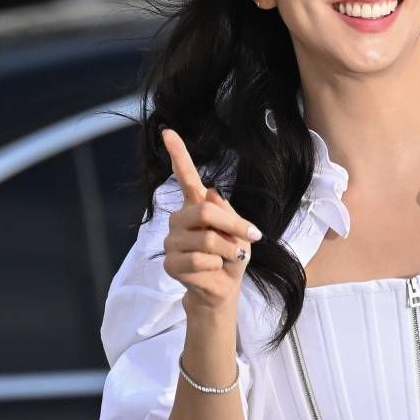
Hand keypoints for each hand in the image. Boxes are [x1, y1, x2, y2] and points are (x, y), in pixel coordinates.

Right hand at [160, 128, 262, 311]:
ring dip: (229, 250)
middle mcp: (179, 219)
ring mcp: (171, 241)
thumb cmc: (232, 255)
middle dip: (234, 226)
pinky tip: (213, 268)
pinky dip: (217, 265)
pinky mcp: (170, 263)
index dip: (177, 154)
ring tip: (229, 257)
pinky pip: (200, 260)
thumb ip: (227, 213)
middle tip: (251, 237)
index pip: (184, 176)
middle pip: (205, 212)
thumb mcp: (240, 231)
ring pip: (206, 240)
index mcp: (196, 205)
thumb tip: (211, 194)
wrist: (225, 286)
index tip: (168, 132)